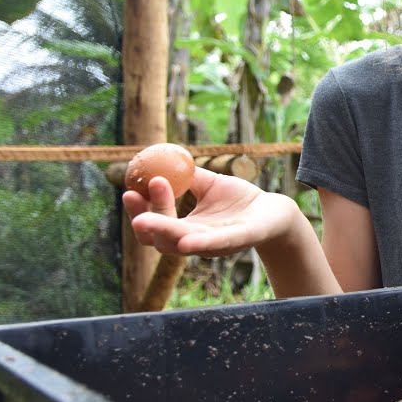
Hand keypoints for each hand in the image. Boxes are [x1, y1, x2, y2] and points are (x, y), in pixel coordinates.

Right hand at [122, 167, 300, 256]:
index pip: (154, 225)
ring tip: (142, 221)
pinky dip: (202, 243)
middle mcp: (195, 241)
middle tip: (131, 196)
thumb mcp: (209, 183)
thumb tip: (159, 158)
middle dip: (144, 219)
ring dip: (163, 230)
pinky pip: (219, 243)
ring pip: (183, 243)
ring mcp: (216, 244)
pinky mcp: (240, 240)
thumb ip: (186, 175)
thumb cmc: (238, 199)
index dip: (139, 209)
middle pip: (160, 239)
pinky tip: (185, 241)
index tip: (129, 189)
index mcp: (185, 228)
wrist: (273, 211)